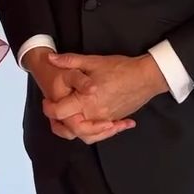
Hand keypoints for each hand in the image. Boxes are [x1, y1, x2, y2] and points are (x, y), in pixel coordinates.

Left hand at [43, 52, 167, 129]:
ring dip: (76, 131)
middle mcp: (95, 114)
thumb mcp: (93, 61)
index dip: (49, 108)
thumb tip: (51, 58)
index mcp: (86, 100)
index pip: (60, 112)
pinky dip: (94, 130)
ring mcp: (106, 119)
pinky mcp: (115, 119)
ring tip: (70, 119)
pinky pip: (101, 132)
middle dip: (60, 124)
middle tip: (55, 112)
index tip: (47, 101)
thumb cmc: (120, 68)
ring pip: (87, 135)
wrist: (146, 77)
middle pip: (71, 129)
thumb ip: (69, 61)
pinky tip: (89, 121)